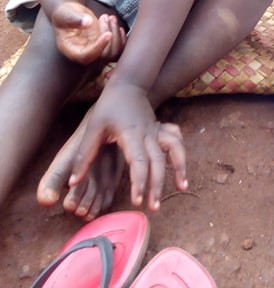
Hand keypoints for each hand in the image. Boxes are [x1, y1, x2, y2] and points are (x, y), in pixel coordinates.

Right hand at [52, 1, 125, 63]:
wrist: (70, 13)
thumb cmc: (64, 14)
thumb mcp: (66, 14)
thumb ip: (75, 19)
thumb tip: (88, 22)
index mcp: (72, 50)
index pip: (87, 57)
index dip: (99, 48)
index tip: (108, 34)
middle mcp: (85, 53)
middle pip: (104, 55)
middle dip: (109, 35)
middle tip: (106, 17)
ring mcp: (95, 50)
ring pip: (113, 52)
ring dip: (116, 35)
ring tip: (110, 18)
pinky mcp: (104, 45)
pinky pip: (118, 48)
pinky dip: (121, 37)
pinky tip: (116, 24)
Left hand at [67, 82, 186, 209]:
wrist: (128, 84)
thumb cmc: (109, 106)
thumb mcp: (93, 127)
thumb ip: (84, 155)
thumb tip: (73, 182)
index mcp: (131, 134)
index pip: (139, 161)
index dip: (139, 182)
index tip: (136, 201)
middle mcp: (149, 133)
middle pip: (158, 162)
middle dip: (157, 185)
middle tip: (153, 207)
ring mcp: (158, 131)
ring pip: (174, 150)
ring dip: (179, 168)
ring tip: (182, 188)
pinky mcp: (161, 130)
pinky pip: (176, 141)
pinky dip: (181, 154)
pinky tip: (181, 168)